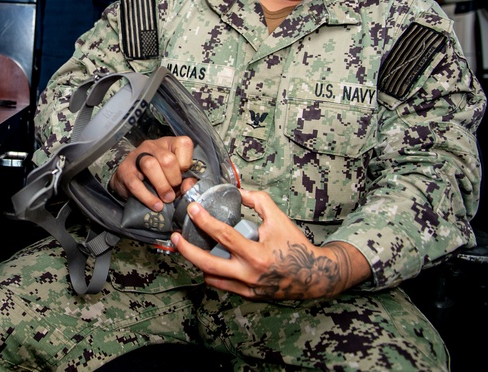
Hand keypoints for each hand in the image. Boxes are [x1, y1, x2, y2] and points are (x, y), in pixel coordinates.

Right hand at [109, 136, 196, 211]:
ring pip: (150, 165)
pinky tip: (156, 205)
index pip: (184, 144)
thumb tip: (188, 187)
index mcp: (168, 143)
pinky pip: (136, 184)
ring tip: (166, 199)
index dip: (187, 163)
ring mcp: (136, 156)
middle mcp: (152, 146)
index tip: (183, 176)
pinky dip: (148, 197)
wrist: (129, 180)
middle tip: (174, 190)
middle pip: (167, 159)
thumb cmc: (157, 176)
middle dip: (174, 178)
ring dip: (161, 186)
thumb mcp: (174, 175)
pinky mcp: (124, 170)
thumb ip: (186, 179)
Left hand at [171, 189, 371, 299]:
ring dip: (196, 262)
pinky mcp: (247, 295)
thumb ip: (258, 202)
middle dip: (186, 250)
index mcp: (257, 254)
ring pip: (210, 277)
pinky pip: (222, 285)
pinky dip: (212, 273)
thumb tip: (239, 192)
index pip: (223, 236)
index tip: (192, 209)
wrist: (313, 275)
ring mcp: (247, 287)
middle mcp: (249, 274)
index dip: (205, 221)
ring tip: (187, 247)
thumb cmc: (296, 246)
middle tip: (174, 238)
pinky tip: (207, 261)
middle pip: (207, 264)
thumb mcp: (279, 219)